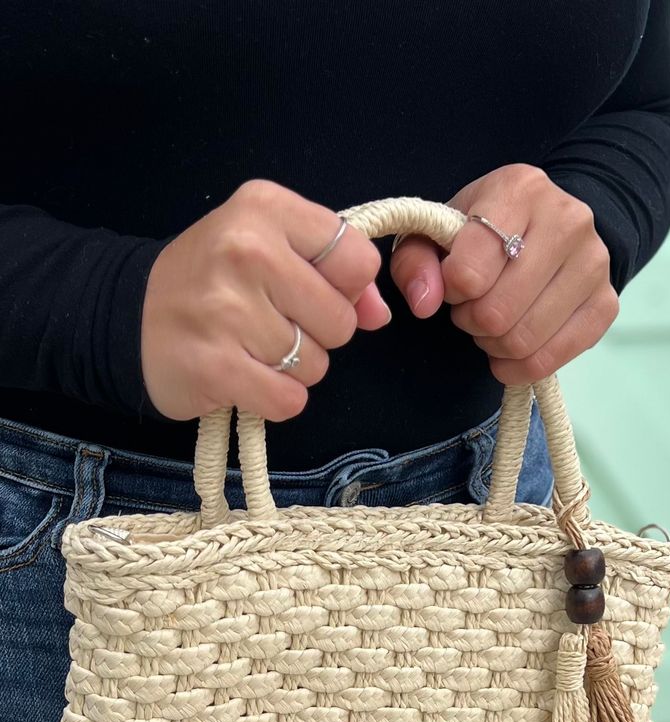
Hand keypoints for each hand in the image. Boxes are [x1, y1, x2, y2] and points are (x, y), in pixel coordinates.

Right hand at [141, 179, 390, 420]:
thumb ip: (334, 271)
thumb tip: (379, 313)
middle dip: (316, 334)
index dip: (345, 288)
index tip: (307, 290)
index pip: (357, 260)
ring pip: (315, 365)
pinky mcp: (216, 367)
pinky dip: (274, 399)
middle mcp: (245, 251)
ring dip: (291, 369)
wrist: (127, 317)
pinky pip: (289, 400)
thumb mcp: (269, 248)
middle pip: (341, 321)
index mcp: (263, 209)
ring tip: (249, 348)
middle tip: (269, 323)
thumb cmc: (211, 281)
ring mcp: (227, 311)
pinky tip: (245, 377)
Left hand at [390, 164, 618, 384]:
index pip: (469, 272)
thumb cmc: (482, 233)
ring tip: (493, 322)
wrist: (545, 228)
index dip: (451, 291)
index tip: (455, 282)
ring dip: (494, 344)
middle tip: (472, 307)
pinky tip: (512, 347)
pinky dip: (520, 366)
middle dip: (471, 321)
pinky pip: (550, 360)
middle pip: (496, 313)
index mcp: (520, 188)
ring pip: (522, 341)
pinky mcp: (606, 304)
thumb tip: (425, 302)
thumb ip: (415, 262)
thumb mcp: (436, 234)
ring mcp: (594, 263)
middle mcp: (568, 220)